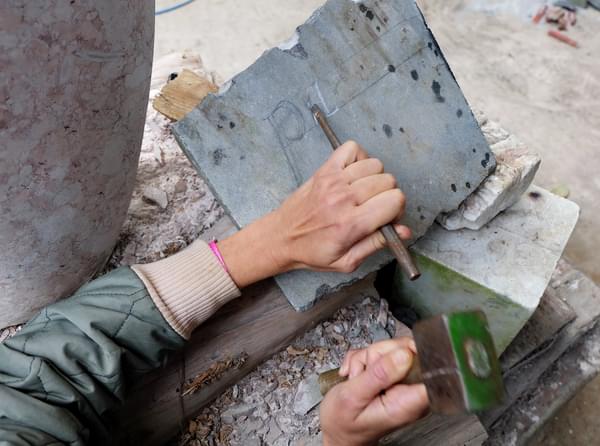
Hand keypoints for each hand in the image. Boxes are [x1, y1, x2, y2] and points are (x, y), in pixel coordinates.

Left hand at [219, 141, 410, 286]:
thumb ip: (377, 244)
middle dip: (387, 194)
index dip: (396, 209)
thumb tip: (404, 231)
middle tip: (373, 207)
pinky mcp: (324, 170)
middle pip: (388, 181)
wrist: (281, 238)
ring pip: (374, 165)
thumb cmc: (313, 252)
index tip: (387, 217)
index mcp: (351, 224)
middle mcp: (343, 199)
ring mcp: (333, 181)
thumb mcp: (347, 261)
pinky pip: (352, 148)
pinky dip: (358, 157)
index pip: (395, 200)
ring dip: (374, 177)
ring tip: (362, 192)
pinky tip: (353, 174)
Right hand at [320, 338, 428, 445]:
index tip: (390, 357)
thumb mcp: (353, 397)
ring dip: (367, 358)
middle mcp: (411, 392)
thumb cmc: (344, 423)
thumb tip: (405, 354)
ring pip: (391, 348)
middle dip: (378, 354)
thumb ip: (379, 375)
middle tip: (363, 372)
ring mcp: (403, 383)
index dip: (412, 353)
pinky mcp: (395, 376)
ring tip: (358, 377)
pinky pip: (382, 352)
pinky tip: (359, 374)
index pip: (429, 370)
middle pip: (406, 350)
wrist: (340, 431)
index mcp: (408, 403)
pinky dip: (365, 359)